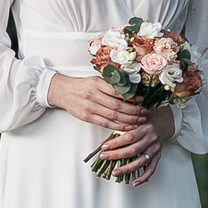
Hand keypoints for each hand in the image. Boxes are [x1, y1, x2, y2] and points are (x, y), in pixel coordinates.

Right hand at [46, 77, 173, 183]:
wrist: (62, 91)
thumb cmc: (81, 86)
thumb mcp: (95, 80)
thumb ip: (110, 85)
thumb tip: (129, 91)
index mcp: (97, 84)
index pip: (117, 92)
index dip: (131, 97)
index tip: (141, 100)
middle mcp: (93, 96)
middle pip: (117, 105)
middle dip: (133, 111)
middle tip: (144, 113)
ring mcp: (90, 107)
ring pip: (113, 116)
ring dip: (128, 120)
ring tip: (139, 120)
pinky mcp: (87, 117)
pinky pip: (105, 123)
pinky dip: (117, 126)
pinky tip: (127, 127)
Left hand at [96, 103, 175, 184]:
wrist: (164, 123)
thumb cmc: (146, 121)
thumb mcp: (133, 121)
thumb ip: (119, 130)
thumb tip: (103, 144)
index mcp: (144, 129)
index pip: (129, 137)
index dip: (116, 143)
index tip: (104, 147)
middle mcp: (150, 139)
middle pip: (134, 150)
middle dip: (117, 155)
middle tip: (104, 158)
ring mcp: (155, 149)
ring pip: (142, 161)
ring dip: (128, 168)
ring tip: (115, 173)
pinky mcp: (158, 156)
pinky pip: (151, 169)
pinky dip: (144, 177)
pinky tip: (135, 182)